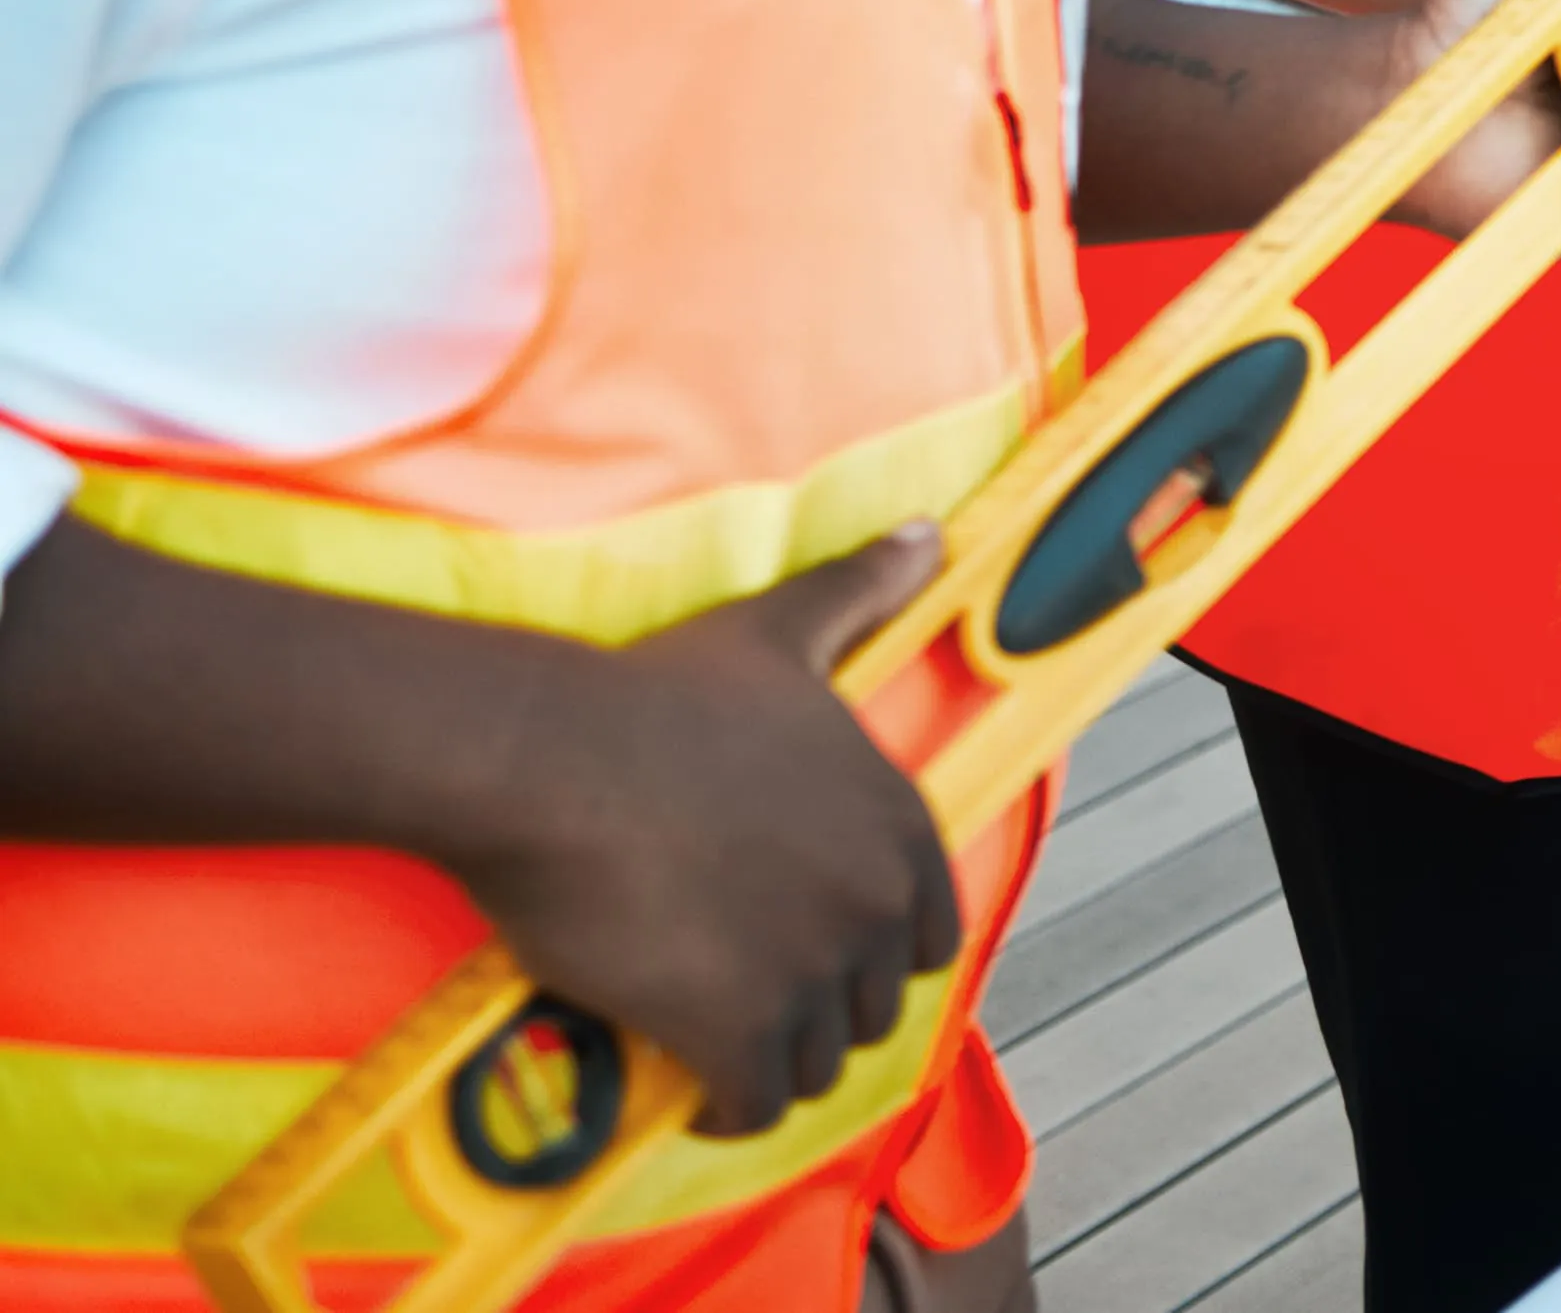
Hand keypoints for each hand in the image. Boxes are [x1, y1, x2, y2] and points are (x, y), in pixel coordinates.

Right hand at [444, 525, 966, 1137]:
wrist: (547, 760)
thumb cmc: (652, 696)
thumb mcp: (782, 629)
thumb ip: (864, 587)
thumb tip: (928, 532)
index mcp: (897, 822)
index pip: (930, 931)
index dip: (874, 949)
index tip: (815, 951)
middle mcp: (873, 899)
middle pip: (874, 1004)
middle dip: (822, 1011)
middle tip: (751, 1003)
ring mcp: (812, 968)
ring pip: (820, 1061)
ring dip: (776, 1063)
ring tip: (719, 1047)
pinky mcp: (739, 1028)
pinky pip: (757, 1104)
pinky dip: (728, 1110)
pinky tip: (692, 1095)